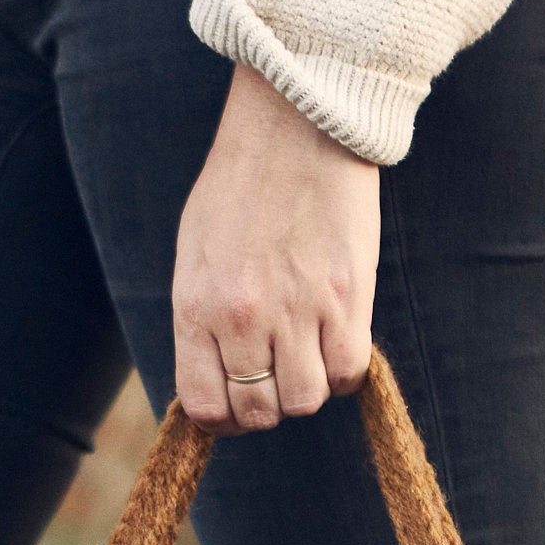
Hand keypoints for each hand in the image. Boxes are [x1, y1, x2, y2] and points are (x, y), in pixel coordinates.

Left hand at [173, 64, 380, 436]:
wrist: (295, 126)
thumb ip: (201, 318)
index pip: (205, 407)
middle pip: (259, 413)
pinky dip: (343, 372)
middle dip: (266, 407)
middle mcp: (242, 317)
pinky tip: (336, 342)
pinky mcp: (346, 297)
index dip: (224, 418)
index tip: (236, 403)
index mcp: (196, 306)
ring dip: (307, 389)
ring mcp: (297, 310)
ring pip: (305, 401)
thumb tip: (213, 376)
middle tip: (275, 376)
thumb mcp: (195, 252)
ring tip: (307, 355)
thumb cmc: (241, 184)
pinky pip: (348, 373)